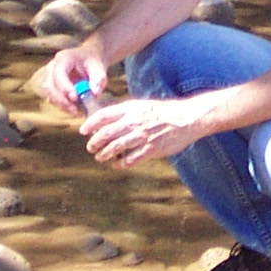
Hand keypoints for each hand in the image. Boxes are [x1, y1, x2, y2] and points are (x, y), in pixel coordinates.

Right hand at [38, 43, 105, 116]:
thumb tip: (95, 93)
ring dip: (61, 105)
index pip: (59, 74)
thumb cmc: (93, 61)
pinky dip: (62, 106)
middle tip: (76, 110)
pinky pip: (53, 98)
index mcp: (63, 59)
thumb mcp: (99, 68)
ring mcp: (50, 77)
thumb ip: (99, 79)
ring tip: (77, 112)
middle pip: (49, 86)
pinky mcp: (52, 87)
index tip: (75, 98)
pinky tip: (75, 109)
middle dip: (61, 100)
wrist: (90, 59)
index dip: (65, 87)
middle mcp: (52, 67)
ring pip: (49, 94)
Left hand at [82, 96, 206, 168]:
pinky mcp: (151, 149)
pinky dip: (121, 164)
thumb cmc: (164, 112)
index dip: (90, 124)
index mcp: (131, 108)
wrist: (186, 118)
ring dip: (104, 154)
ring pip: (115, 147)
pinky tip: (118, 165)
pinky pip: (131, 159)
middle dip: (94, 142)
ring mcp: (142, 136)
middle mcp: (134, 121)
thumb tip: (108, 120)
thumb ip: (126, 112)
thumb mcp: (143, 106)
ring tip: (100, 157)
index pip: (104, 115)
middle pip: (106, 133)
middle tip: (90, 148)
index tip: (83, 131)